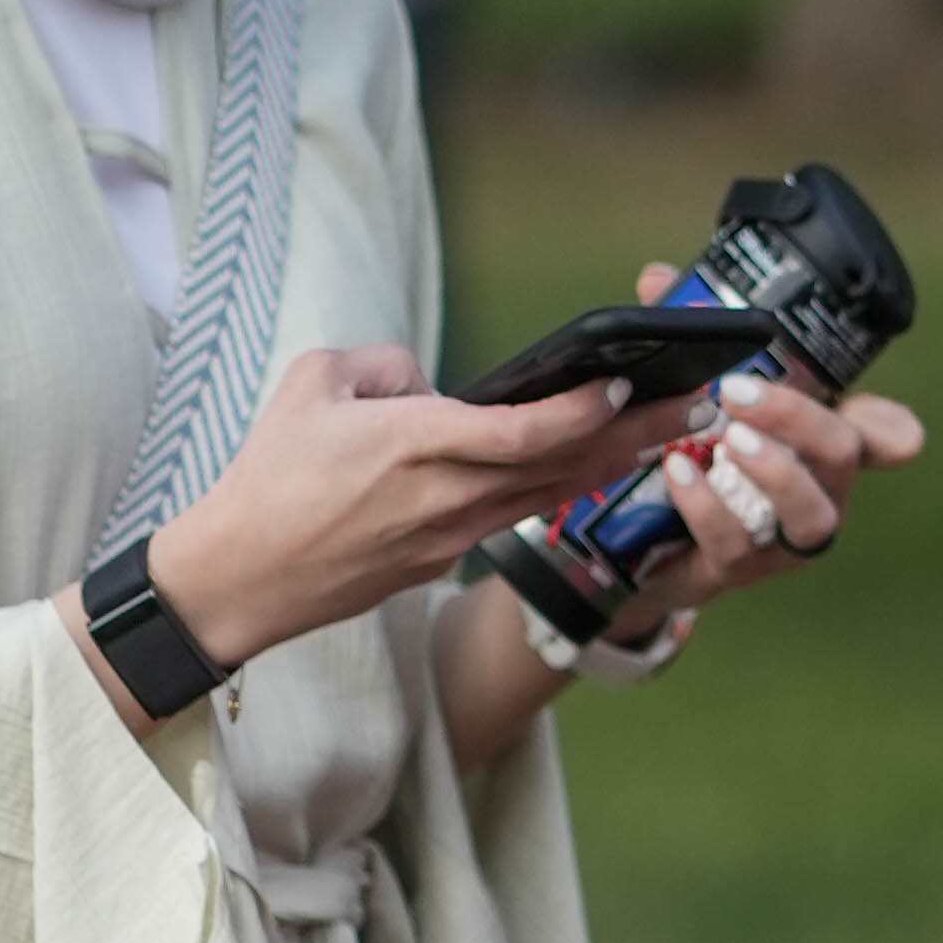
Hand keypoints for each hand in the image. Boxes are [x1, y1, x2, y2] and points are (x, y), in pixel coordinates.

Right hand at [120, 336, 650, 685]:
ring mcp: (450, 537)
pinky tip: (594, 467)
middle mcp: (446, 498)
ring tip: (672, 432)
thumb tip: (432, 382)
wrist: (243, 577)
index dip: (581, 413)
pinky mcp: (442, 560)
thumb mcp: (312, 384)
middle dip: (637, 435)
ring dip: (613, 463)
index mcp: (414, 446)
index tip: (626, 387)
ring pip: (549, 494)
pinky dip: (559, 488)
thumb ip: (383, 365)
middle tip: (699, 405)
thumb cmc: (269, 476)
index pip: (521, 433)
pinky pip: (513, 516)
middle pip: (561, 466)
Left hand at [598, 255, 927, 623]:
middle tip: (740, 391)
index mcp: (818, 446)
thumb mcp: (690, 394)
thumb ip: (684, 338)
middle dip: (799, 420)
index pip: (877, 433)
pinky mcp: (739, 572)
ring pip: (811, 515)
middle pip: (842, 457)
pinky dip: (707, 505)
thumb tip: (658, 280)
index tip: (898, 423)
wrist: (645, 545)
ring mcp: (783, 540)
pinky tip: (679, 470)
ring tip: (727, 438)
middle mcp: (818, 493)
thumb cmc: (691, 455)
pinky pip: (737, 546)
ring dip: (775, 473)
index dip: (892, 427)